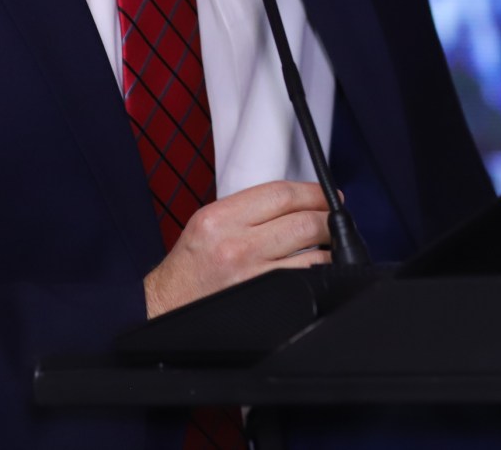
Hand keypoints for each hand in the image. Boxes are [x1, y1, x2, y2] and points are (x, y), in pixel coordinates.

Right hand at [142, 180, 332, 318]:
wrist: (165, 307)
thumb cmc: (189, 266)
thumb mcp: (208, 223)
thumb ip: (250, 209)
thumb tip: (297, 202)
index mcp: (220, 218)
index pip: (281, 194)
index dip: (313, 192)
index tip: (327, 194)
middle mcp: (236, 245)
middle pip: (302, 222)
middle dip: (328, 218)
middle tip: (335, 217)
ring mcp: (251, 276)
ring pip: (312, 255)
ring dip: (330, 247)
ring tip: (330, 243)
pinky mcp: (263, 299)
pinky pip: (303, 280)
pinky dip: (318, 271)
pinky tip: (320, 267)